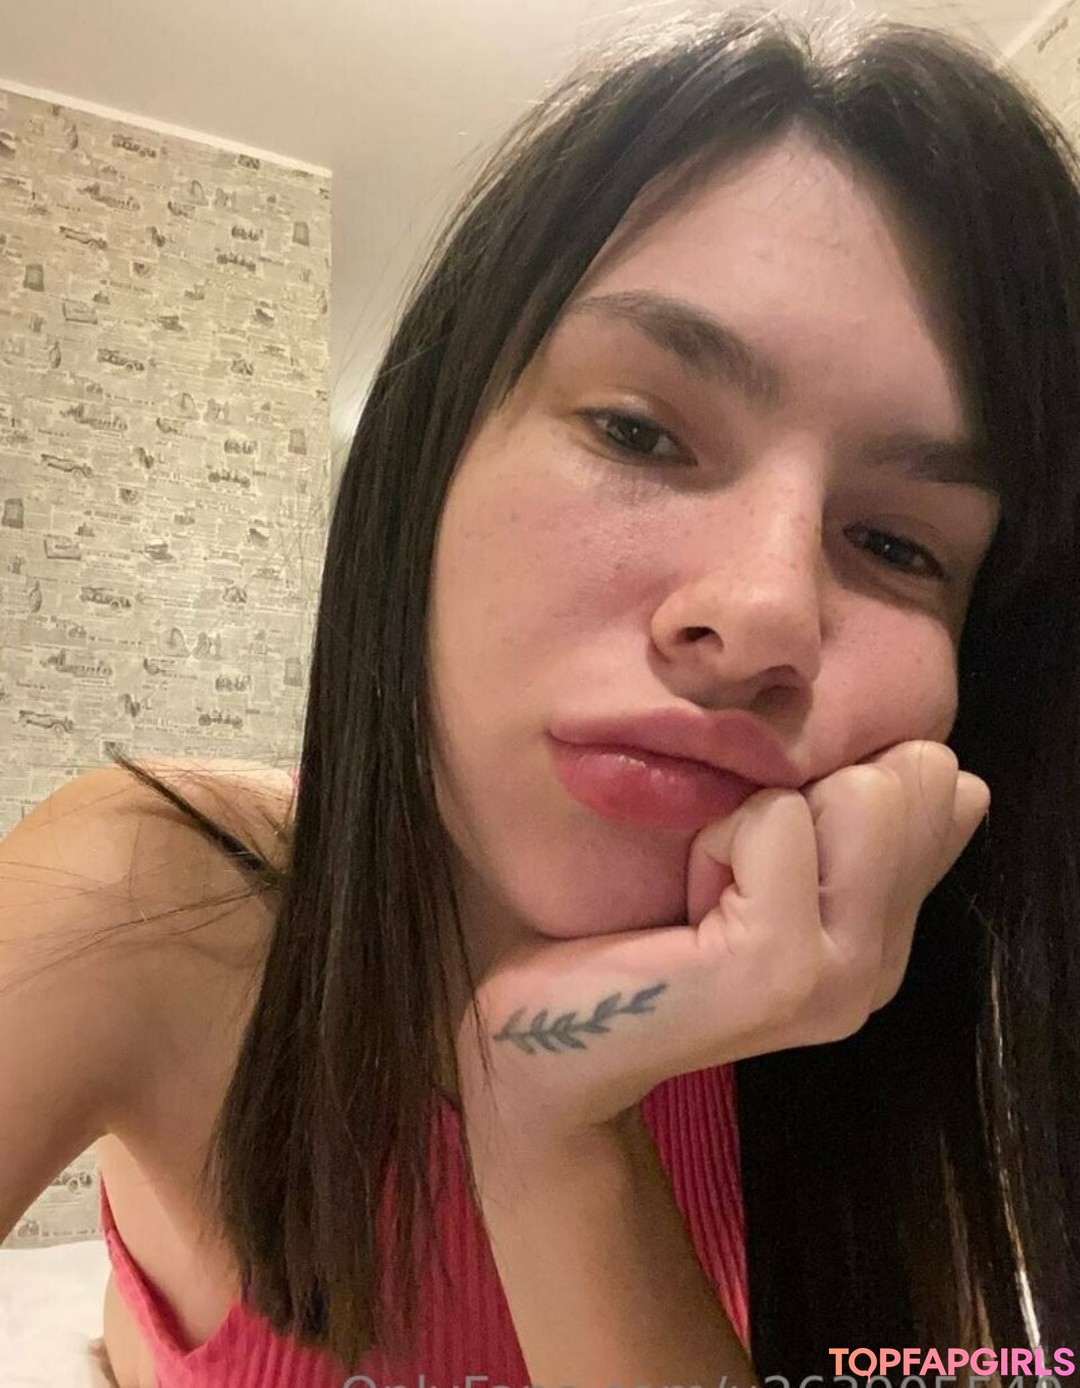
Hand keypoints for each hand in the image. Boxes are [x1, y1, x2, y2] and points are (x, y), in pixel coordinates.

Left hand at [455, 740, 988, 1172]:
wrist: (548, 1044)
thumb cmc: (633, 930)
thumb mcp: (759, 861)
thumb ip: (850, 827)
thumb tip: (950, 772)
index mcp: (886, 931)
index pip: (945, 787)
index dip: (841, 773)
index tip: (764, 841)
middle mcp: (884, 962)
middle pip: (916, 774)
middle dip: (805, 787)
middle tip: (731, 867)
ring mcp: (846, 976)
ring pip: (863, 792)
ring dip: (756, 814)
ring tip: (710, 885)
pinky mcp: (785, 971)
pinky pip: (774, 822)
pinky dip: (715, 838)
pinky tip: (685, 907)